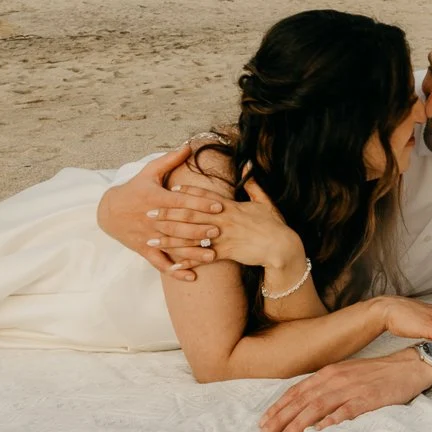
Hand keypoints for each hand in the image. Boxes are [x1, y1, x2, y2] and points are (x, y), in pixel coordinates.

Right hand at [95, 145, 223, 281]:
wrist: (108, 211)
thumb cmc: (134, 189)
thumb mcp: (149, 172)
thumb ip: (169, 160)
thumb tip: (188, 145)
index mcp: (156, 199)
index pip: (181, 202)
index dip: (200, 203)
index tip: (219, 205)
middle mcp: (153, 220)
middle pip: (178, 226)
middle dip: (199, 229)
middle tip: (219, 231)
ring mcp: (148, 237)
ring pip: (172, 246)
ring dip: (192, 252)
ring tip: (212, 256)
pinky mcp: (144, 250)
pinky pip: (160, 263)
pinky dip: (174, 272)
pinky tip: (191, 277)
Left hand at [150, 179, 304, 270]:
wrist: (283, 246)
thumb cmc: (274, 225)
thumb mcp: (265, 201)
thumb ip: (253, 184)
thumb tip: (248, 165)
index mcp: (231, 206)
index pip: (205, 197)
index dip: (186, 192)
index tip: (169, 189)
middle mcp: (223, 220)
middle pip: (191, 215)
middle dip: (168, 214)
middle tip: (148, 213)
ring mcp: (224, 236)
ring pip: (191, 237)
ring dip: (170, 239)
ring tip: (151, 240)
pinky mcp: (227, 253)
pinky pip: (202, 258)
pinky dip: (187, 263)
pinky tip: (172, 265)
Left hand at [257, 351, 431, 431]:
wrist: (410, 365)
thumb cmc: (377, 373)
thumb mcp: (347, 374)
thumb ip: (327, 387)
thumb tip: (305, 404)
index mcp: (330, 372)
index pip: (297, 390)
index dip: (278, 407)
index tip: (263, 422)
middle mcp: (337, 378)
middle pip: (302, 400)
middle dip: (280, 419)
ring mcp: (353, 388)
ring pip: (319, 407)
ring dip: (298, 424)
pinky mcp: (369, 398)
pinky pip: (348, 410)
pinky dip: (332, 419)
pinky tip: (320, 430)